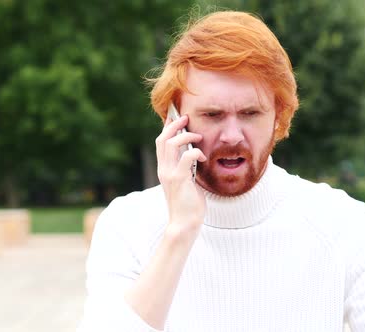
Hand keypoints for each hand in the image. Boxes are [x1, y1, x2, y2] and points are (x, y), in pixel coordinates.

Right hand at [155, 114, 206, 238]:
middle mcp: (163, 169)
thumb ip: (186, 169)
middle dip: (174, 125)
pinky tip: (203, 156)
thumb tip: (195, 155)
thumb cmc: (188, 204)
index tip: (176, 118)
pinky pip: (187, 157)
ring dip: (186, 136)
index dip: (168, 128)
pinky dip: (196, 152)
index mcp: (164, 169)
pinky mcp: (179, 179)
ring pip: (171, 144)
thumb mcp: (186, 182)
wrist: (184, 223)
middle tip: (186, 118)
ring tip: (198, 136)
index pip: (161, 143)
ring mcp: (169, 174)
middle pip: (162, 139)